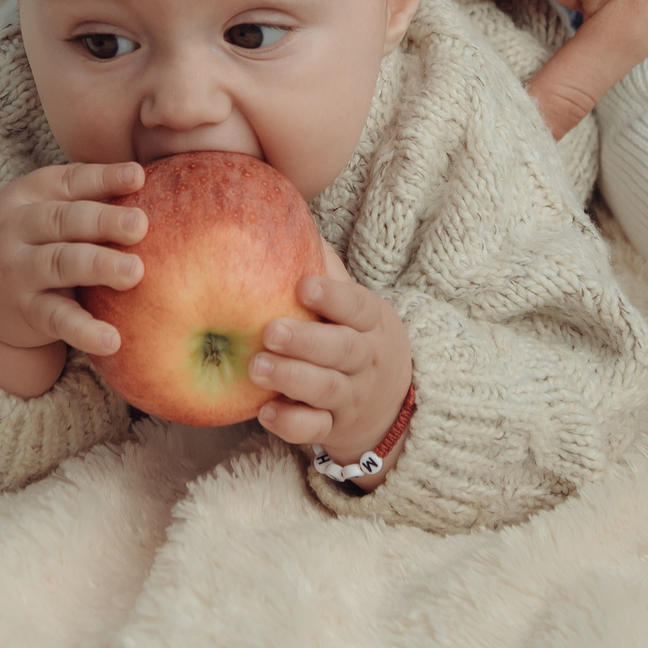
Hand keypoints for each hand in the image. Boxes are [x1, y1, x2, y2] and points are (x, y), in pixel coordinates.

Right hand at [0, 161, 147, 397]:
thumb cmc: (30, 241)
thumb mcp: (42, 209)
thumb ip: (85, 196)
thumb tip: (147, 178)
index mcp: (27, 195)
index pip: (68, 182)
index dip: (103, 178)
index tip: (139, 177)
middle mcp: (16, 229)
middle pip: (63, 221)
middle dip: (102, 221)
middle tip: (141, 225)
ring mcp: (18, 272)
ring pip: (60, 265)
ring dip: (98, 267)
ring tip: (135, 273)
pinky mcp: (26, 312)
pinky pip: (58, 319)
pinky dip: (84, 330)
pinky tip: (112, 339)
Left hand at [249, 271, 415, 485]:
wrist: (391, 404)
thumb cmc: (354, 337)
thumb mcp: (354, 305)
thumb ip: (327, 270)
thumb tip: (287, 216)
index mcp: (371, 323)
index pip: (357, 307)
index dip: (333, 296)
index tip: (303, 285)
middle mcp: (366, 361)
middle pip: (342, 350)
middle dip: (306, 342)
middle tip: (270, 331)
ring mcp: (351, 397)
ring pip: (327, 389)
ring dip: (292, 378)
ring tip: (256, 367)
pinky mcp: (334, 428)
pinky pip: (315, 430)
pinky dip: (291, 424)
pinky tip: (265, 411)